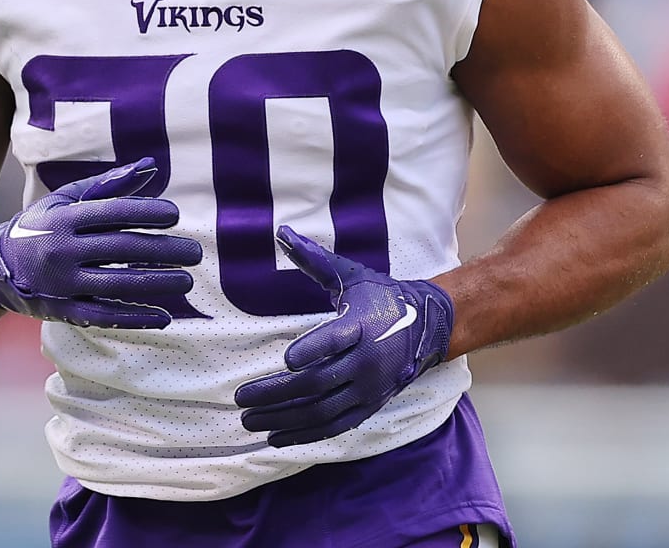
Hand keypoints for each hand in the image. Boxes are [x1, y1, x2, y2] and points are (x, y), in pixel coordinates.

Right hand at [0, 158, 200, 329]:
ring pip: (117, 285)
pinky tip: (162, 315)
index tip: (175, 216)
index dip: (145, 212)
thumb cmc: (41, 227)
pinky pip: (103, 316)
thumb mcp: (66, 200)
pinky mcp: (64, 311)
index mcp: (65, 219)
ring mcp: (63, 284)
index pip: (112, 212)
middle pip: (121, 249)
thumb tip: (150, 167)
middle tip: (194, 252)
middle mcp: (63, 251)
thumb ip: (108, 185)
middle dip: (163, 251)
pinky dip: (134, 317)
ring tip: (186, 281)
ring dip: (156, 285)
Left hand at [234, 226, 453, 447]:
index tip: (286, 358)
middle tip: (241, 398)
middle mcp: (367, 360)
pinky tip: (276, 436)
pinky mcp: (369, 405)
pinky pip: (334, 426)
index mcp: (362, 324)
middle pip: (319, 382)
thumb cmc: (381, 297)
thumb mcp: (351, 276)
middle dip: (277, 393)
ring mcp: (369, 387)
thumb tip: (282, 233)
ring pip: (322, 409)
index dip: (314, 349)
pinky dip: (304, 434)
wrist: (427, 326)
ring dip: (283, 418)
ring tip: (249, 419)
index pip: (337, 339)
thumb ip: (314, 260)